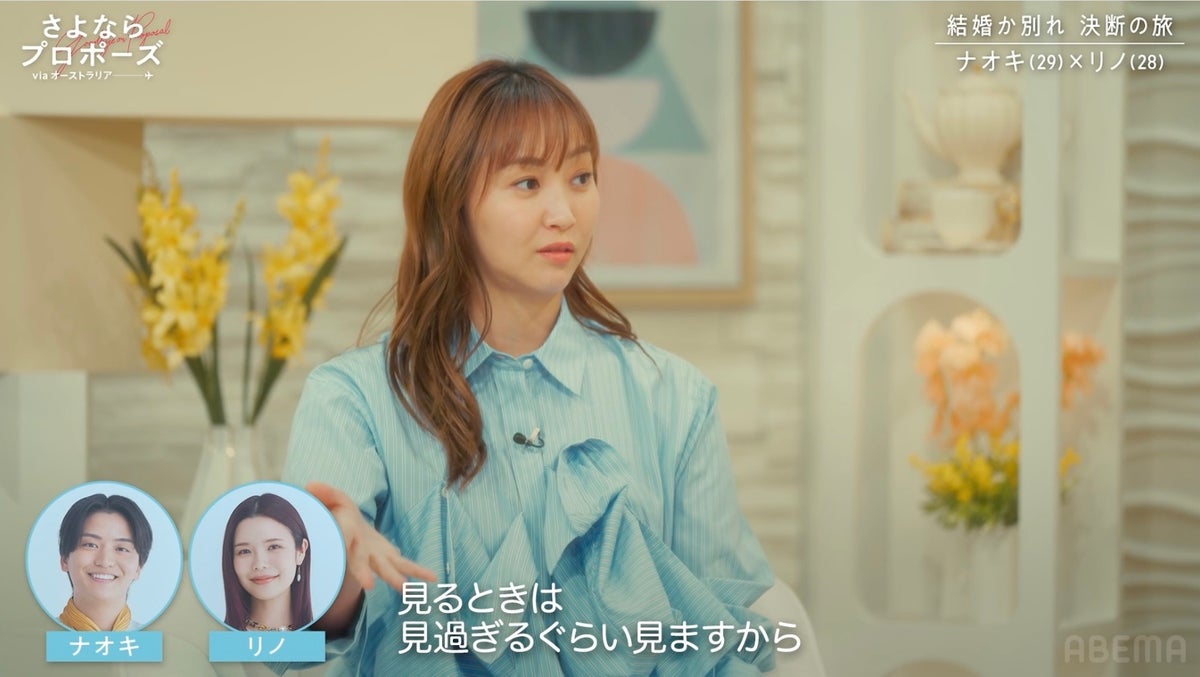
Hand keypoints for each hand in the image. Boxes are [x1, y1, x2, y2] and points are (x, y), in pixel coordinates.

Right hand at [307, 481, 436, 591]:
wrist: (350, 530)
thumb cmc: (338, 515)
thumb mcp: (332, 499)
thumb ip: (326, 493)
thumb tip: (310, 485)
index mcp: (342, 535)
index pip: (339, 536)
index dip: (340, 540)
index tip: (339, 547)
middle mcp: (357, 550)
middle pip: (358, 562)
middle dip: (363, 572)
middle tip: (368, 585)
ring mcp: (374, 557)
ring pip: (383, 569)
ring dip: (393, 578)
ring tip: (405, 588)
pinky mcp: (389, 556)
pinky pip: (404, 565)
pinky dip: (418, 571)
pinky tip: (432, 577)